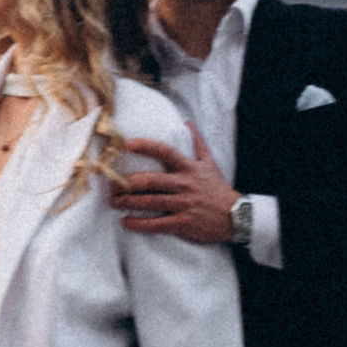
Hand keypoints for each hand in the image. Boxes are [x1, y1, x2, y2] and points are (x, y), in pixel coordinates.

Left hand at [106, 138, 238, 247]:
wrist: (236, 216)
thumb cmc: (218, 189)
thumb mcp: (209, 163)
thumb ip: (197, 143)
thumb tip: (187, 122)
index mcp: (188, 168)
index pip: (166, 151)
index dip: (147, 146)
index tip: (128, 144)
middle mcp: (184, 184)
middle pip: (151, 180)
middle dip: (127, 183)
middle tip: (111, 184)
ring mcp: (184, 205)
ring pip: (151, 202)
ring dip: (128, 202)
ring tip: (113, 202)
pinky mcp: (184, 223)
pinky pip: (157, 224)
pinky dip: (140, 224)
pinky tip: (126, 222)